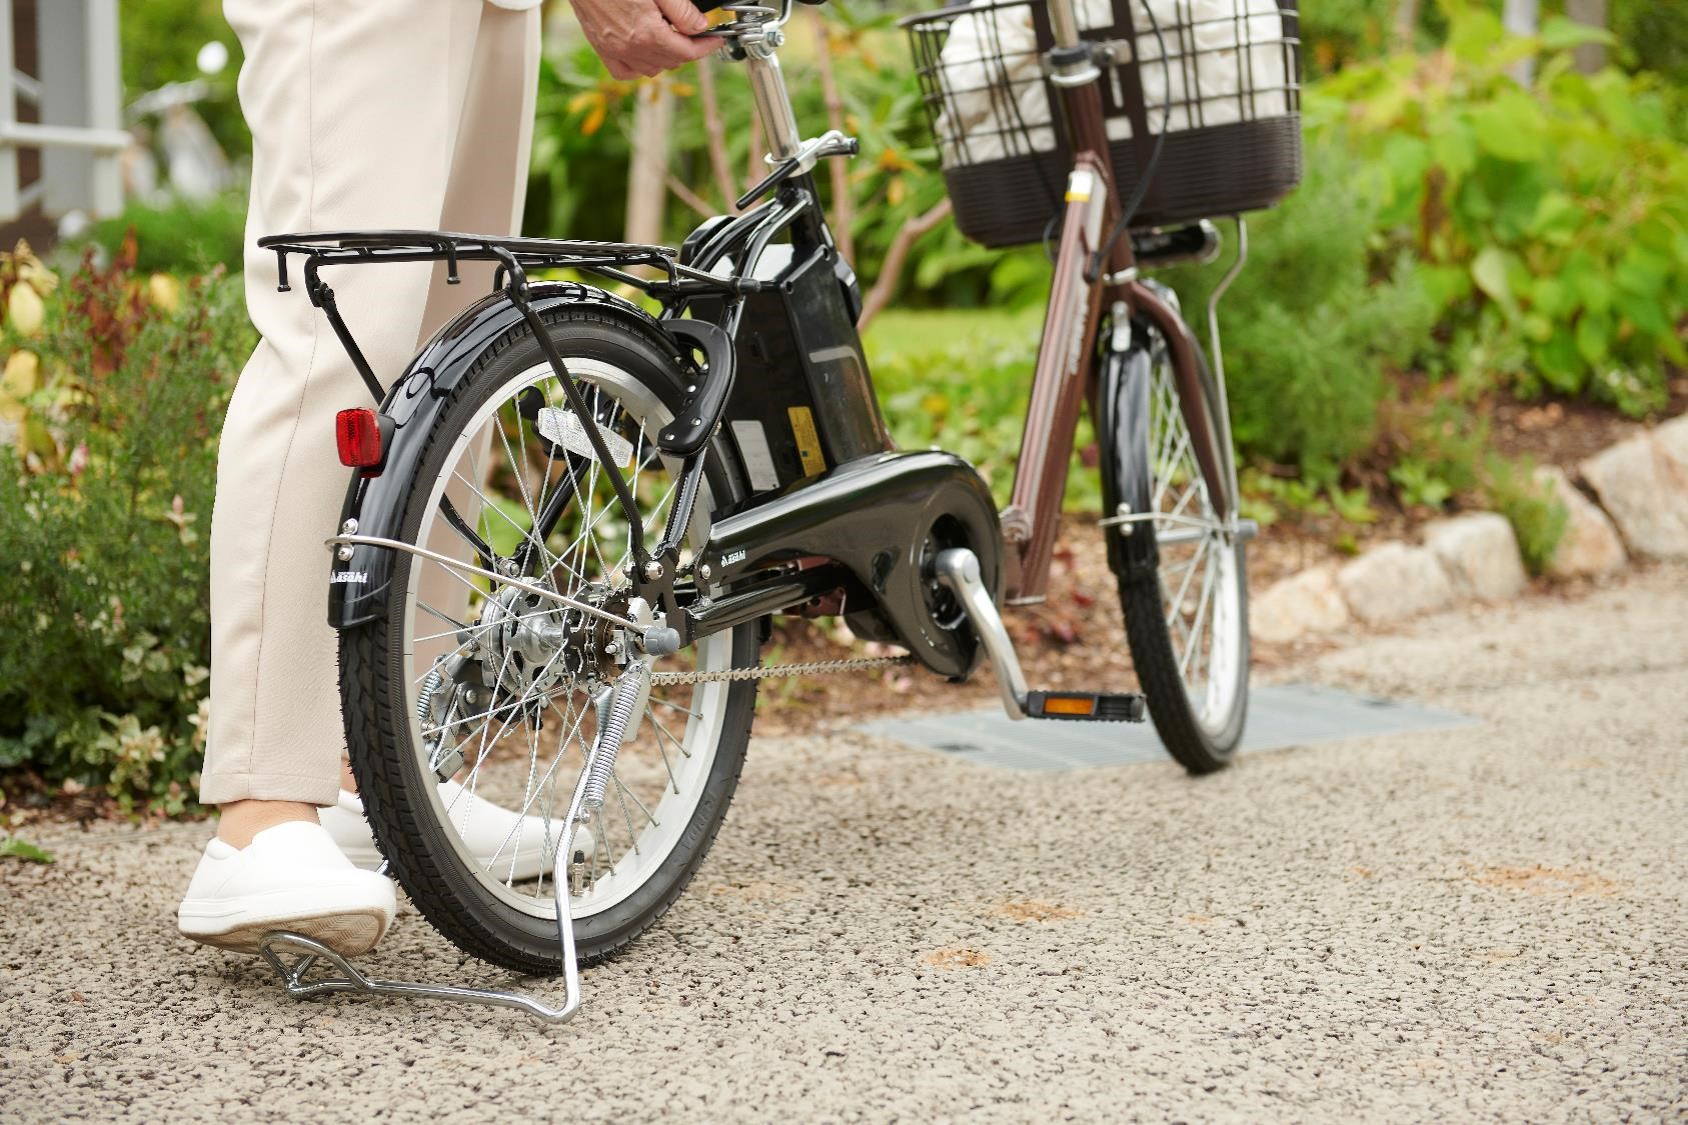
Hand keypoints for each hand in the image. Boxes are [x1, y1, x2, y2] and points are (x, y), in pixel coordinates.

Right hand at [573, 0, 718, 79]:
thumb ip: (682, 11)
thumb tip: (700, 27)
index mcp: (648, 33)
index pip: (688, 52)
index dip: (706, 46)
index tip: (715, 39)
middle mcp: (631, 48)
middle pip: (672, 62)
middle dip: (688, 49)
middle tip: (694, 33)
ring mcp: (614, 51)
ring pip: (652, 70)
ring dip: (666, 58)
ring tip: (671, 39)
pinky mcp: (602, 48)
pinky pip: (625, 72)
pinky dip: (639, 67)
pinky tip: (645, 52)